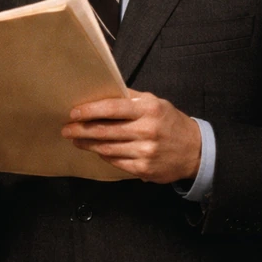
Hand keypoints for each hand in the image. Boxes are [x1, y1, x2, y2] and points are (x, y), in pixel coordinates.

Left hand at [61, 89, 200, 182]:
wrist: (195, 151)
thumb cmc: (170, 122)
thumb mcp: (155, 103)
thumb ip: (130, 98)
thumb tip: (102, 92)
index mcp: (148, 110)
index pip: (112, 108)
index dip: (89, 111)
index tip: (73, 112)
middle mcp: (146, 130)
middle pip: (105, 131)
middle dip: (81, 130)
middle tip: (65, 129)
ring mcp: (145, 152)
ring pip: (107, 148)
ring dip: (88, 144)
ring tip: (75, 140)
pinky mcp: (144, 169)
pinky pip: (116, 162)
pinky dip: (103, 156)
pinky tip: (96, 150)